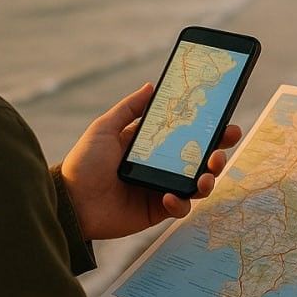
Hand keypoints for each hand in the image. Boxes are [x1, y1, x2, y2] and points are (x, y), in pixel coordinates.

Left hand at [58, 82, 241, 240]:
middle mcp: (161, 165)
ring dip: (209, 178)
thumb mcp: (104, 128)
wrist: (71, 202)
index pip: (186, 132)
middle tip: (225, 144)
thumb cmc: (84, 163)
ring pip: (197, 183)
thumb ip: (129, 108)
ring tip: (206, 175)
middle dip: (218, 151)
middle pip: (199, 157)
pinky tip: (170, 197)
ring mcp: (161, 188)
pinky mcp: (158, 210)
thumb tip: (151, 85)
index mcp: (151, 144)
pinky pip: (180, 207)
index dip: (207, 126)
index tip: (224, 118)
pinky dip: (181, 202)